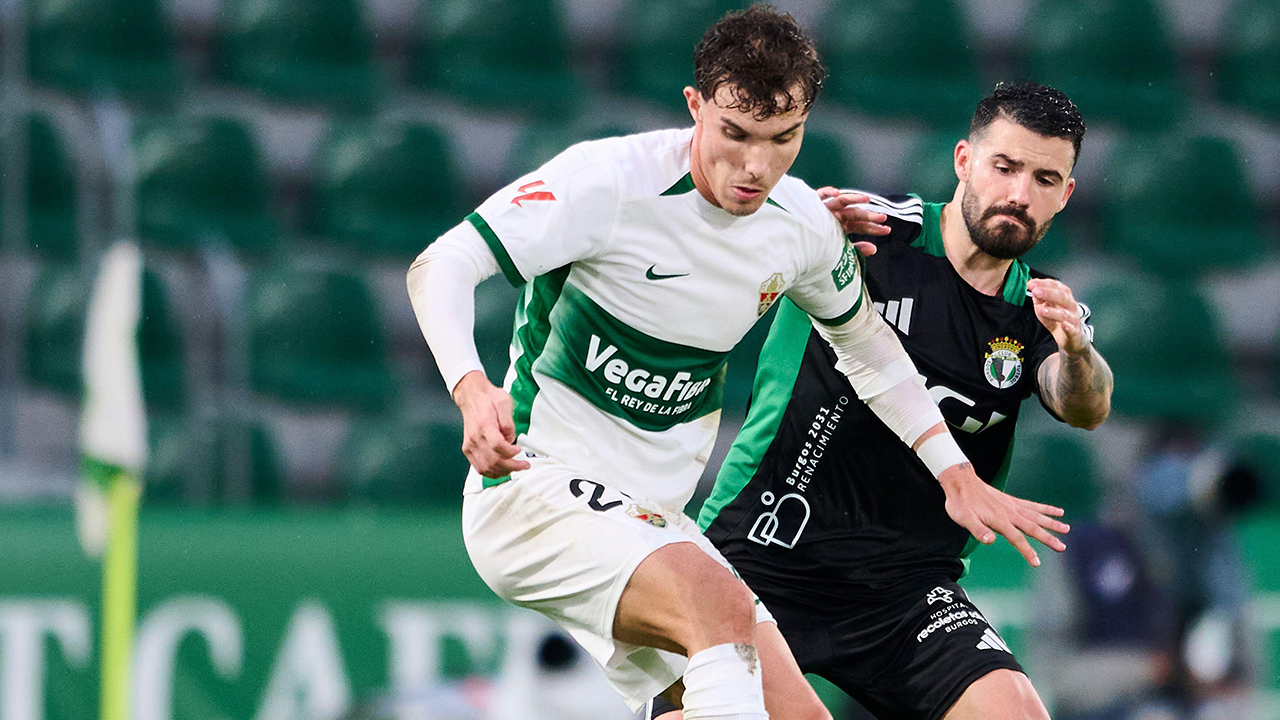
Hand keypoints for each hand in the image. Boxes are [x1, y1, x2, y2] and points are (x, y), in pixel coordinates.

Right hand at [452, 370, 531, 477]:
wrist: (471, 396)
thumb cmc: (487, 398)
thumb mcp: (504, 402)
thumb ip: (509, 423)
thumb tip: (511, 439)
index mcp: (485, 425)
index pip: (498, 446)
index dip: (511, 452)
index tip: (519, 450)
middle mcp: (475, 437)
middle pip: (493, 461)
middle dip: (512, 466)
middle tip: (523, 465)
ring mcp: (470, 445)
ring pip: (485, 468)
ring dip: (502, 472)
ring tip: (514, 468)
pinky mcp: (468, 449)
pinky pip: (479, 467)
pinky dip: (491, 472)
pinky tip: (502, 469)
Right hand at [816, 187, 887, 254]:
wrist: (795, 248)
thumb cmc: (816, 250)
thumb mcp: (839, 252)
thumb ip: (855, 251)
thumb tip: (874, 249)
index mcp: (841, 227)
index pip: (860, 226)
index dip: (873, 228)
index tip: (887, 230)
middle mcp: (835, 217)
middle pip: (854, 214)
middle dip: (868, 216)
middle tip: (882, 218)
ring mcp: (825, 209)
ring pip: (841, 202)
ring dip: (854, 200)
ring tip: (867, 200)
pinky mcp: (812, 204)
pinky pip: (820, 196)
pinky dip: (827, 193)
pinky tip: (836, 193)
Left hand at [938, 463, 1068, 566]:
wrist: (961, 482)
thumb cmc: (960, 503)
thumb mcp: (963, 519)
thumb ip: (978, 530)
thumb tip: (990, 541)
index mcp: (999, 520)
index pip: (1017, 539)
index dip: (1027, 551)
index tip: (1037, 563)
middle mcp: (1009, 512)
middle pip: (1033, 527)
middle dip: (1048, 538)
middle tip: (1062, 548)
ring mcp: (1012, 505)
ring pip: (1037, 516)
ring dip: (1052, 523)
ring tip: (1067, 529)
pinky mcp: (1012, 501)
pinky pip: (1033, 505)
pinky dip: (1046, 509)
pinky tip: (1058, 511)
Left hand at [1028, 278, 1088, 355]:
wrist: (1069, 338)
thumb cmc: (1055, 319)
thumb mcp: (1043, 306)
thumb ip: (1038, 296)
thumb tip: (1031, 284)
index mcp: (1063, 296)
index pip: (1056, 286)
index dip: (1044, 284)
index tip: (1031, 284)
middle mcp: (1070, 305)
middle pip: (1062, 297)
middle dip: (1048, 293)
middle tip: (1036, 292)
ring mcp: (1072, 318)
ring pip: (1065, 314)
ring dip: (1053, 311)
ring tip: (1042, 310)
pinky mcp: (1074, 332)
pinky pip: (1072, 329)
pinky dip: (1068, 327)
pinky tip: (1063, 325)